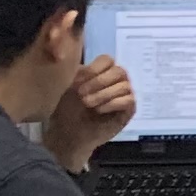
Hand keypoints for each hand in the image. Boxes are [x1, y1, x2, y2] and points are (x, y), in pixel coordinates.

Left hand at [47, 57, 137, 172]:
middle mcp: (116, 82)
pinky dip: (113, 103)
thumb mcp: (67, 89)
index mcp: (101, 73)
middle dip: (99, 81)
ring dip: (103, 94)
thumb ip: (78, 74)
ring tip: (88, 104)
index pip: (107, 60)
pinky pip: (129, 100)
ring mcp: (124, 96)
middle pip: (119, 71)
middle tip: (81, 94)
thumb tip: (84, 65)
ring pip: (125, 86)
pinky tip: (99, 110)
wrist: (68, 135)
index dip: (94, 68)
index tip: (78, 81)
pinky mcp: (128, 111)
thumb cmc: (66, 111)